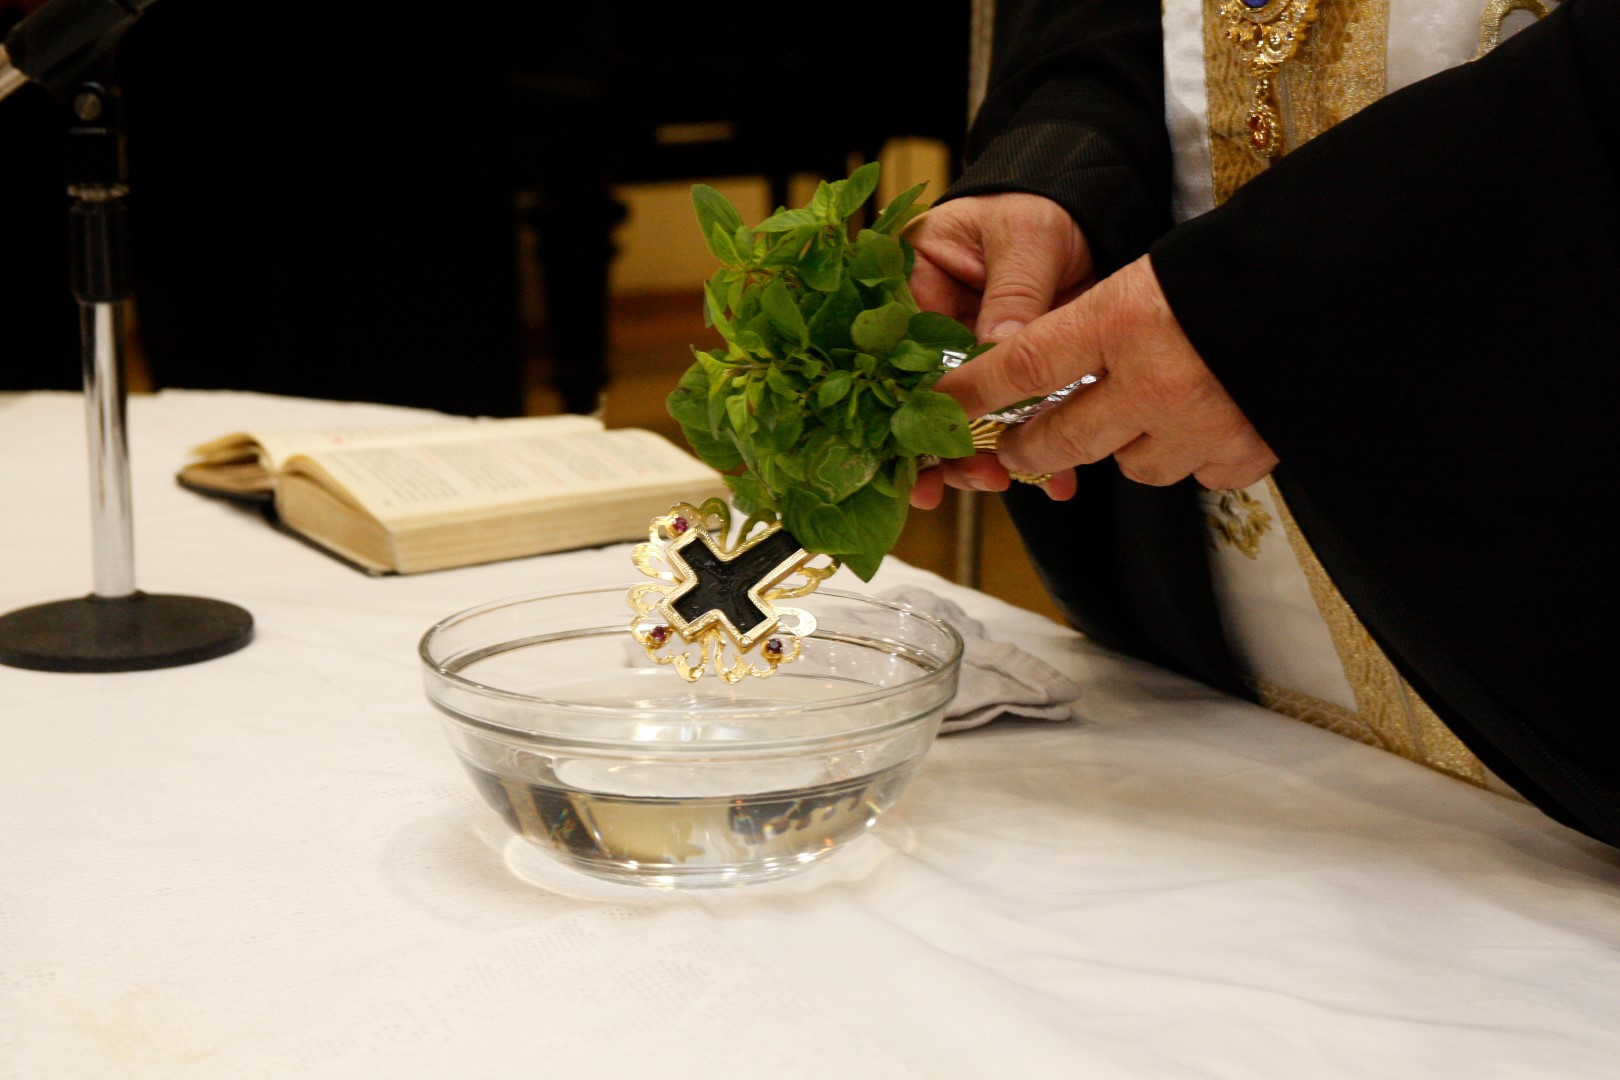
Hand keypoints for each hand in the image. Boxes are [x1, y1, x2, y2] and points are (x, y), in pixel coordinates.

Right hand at [906, 193, 1094, 509]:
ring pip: (960, 421)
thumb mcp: (1027, 237)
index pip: (892, 349)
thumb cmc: (1043, 206)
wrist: (1091, 212)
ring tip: (1005, 481)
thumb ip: (1013, 294)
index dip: (899, 401)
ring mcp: (967, 359)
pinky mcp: (1007, 380)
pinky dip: (1030, 453)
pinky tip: (1052, 479)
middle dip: (940, 446)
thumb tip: (1000, 350)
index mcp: (912, 281)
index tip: (917, 444)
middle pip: (917, 398)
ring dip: (979, 459)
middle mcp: (929, 328)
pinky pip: (1009, 424)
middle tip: (967, 476)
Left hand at [917, 254, 1277, 504]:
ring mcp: (1201, 424)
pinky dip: (1190, 453)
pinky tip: (1203, 420)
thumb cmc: (1248, 262)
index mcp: (1124, 318)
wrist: (1347, 280)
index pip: (1021, 366)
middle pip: (1059, 439)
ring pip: (1128, 465)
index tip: (942, 406)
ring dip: (1123, 444)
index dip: (973, 392)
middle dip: (1029, 445)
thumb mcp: (1157, 271)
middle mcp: (1155, 380)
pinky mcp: (1246, 453)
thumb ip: (1102, 322)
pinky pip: (1194, 474)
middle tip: (1017, 442)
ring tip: (1141, 410)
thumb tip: (1048, 367)